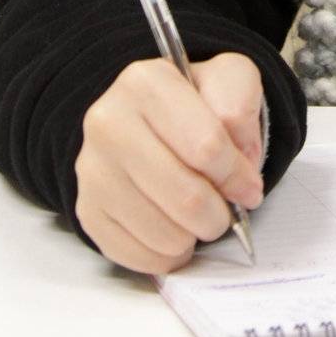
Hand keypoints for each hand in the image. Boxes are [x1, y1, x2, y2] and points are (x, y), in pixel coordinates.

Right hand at [74, 51, 265, 274]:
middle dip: (219, 214)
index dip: (238, 176)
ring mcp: (91, 170)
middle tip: (225, 209)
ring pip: (164, 234)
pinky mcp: (87, 210)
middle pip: (186, 198)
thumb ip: (241, 106)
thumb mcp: (230, 80)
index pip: (207, 147)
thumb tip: (239, 158)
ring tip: (196, 214)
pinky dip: (167, 254)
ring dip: (194, 235)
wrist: (153, 121)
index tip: (249, 186)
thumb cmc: (196, 104)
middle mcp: (108, 122)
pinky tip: (172, 228)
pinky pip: (139, 256)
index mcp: (145, 83)